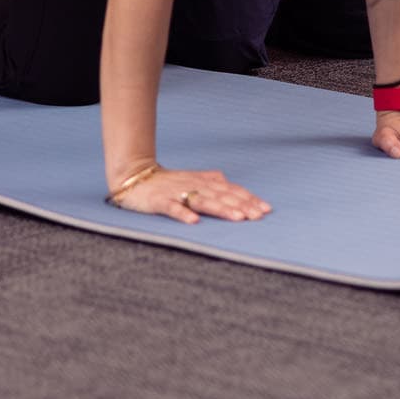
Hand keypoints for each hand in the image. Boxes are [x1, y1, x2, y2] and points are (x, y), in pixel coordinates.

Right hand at [108, 165, 269, 224]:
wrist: (133, 176)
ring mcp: (176, 192)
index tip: (266, 209)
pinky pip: (172, 208)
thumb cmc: (166, 181)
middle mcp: (193, 185)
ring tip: (237, 218)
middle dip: (241, 206)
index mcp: (203, 182)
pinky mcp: (159, 201)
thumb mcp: (191, 179)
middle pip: (221, 195)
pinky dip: (182, 214)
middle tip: (258, 216)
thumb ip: (210, 180)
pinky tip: (194, 222)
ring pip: (203, 200)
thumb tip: (229, 181)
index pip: (231, 190)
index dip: (248, 199)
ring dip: (221, 209)